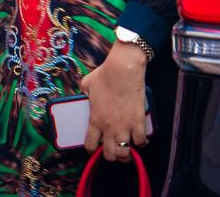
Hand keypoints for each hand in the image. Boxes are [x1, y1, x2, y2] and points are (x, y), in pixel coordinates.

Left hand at [80, 42, 149, 162]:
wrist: (122, 70)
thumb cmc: (103, 76)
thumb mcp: (86, 86)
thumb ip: (84, 96)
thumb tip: (84, 97)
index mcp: (94, 119)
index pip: (90, 145)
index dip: (91, 150)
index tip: (94, 148)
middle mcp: (109, 127)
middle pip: (110, 154)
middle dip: (111, 156)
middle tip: (113, 151)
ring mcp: (125, 126)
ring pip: (125, 153)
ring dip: (126, 154)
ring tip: (126, 150)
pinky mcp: (139, 122)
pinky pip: (141, 141)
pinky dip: (141, 143)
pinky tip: (140, 139)